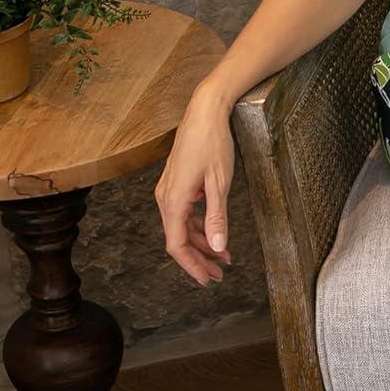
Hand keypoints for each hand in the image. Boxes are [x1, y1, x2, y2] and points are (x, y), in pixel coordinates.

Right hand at [155, 89, 235, 285]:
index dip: (193, 266)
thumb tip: (218, 247)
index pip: (176, 245)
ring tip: (224, 256)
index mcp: (173, 201)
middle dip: (200, 258)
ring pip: (182, 226)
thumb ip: (217, 217)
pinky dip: (199, 225)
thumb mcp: (220, 183)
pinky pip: (184, 212)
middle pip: (178, 239)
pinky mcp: (177, 182)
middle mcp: (165, 198)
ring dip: (201, 243)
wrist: (205, 111)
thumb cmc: (213, 143)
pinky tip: (214, 231)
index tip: (209, 280)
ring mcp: (169, 190)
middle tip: (220, 273)